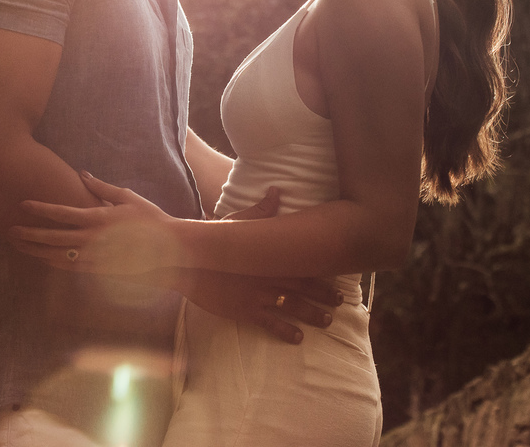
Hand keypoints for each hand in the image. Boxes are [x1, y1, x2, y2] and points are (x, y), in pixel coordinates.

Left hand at [9, 171, 178, 273]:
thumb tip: (82, 174)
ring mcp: (95, 257)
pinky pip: (70, 268)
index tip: (23, 204)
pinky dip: (53, 262)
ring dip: (37, 250)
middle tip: (10, 230)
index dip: (40, 208)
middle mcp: (93, 239)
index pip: (61, 213)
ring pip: (57, 255)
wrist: (168, 249)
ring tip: (21, 245)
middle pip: (53, 237)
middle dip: (30, 233)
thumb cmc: (150, 218)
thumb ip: (101, 187)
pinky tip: (42, 258)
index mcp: (98, 218)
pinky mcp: (99, 270)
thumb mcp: (127, 197)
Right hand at [186, 186, 342, 343]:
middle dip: (325, 294)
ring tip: (328, 320)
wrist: (187, 260)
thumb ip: (260, 212)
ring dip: (313, 314)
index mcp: (270, 256)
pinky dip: (286, 331)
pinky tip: (298, 338)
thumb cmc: (211, 240)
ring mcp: (259, 295)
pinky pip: (271, 323)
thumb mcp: (236, 223)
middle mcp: (270, 276)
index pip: (304, 263)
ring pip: (294, 306)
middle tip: (341, 301)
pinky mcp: (246, 310)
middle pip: (305, 287)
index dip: (324, 269)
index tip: (340, 274)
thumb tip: (276, 192)